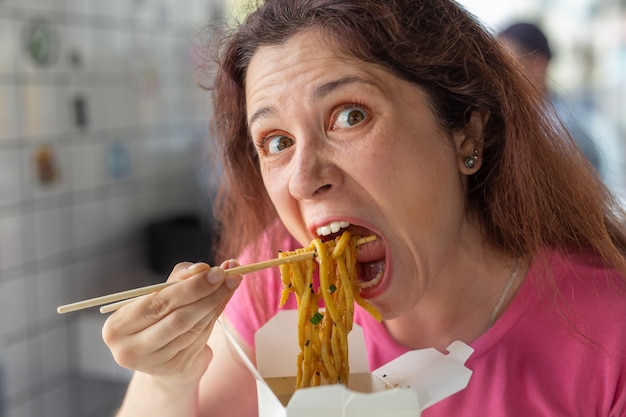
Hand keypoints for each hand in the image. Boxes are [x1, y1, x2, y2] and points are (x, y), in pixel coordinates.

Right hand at [102, 260, 242, 387]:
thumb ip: (180, 278)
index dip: (190, 286)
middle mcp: (130, 350)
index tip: (216, 271)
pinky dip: (213, 318)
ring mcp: (153, 365)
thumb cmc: (159, 318)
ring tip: (230, 285)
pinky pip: (200, 339)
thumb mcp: (162, 294)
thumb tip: (203, 268)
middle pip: (177, 318)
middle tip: (229, 276)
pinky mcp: (175, 370)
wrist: (162, 357)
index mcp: (117, 326)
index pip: (158, 302)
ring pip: (192, 329)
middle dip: (207, 294)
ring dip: (215, 304)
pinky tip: (220, 304)